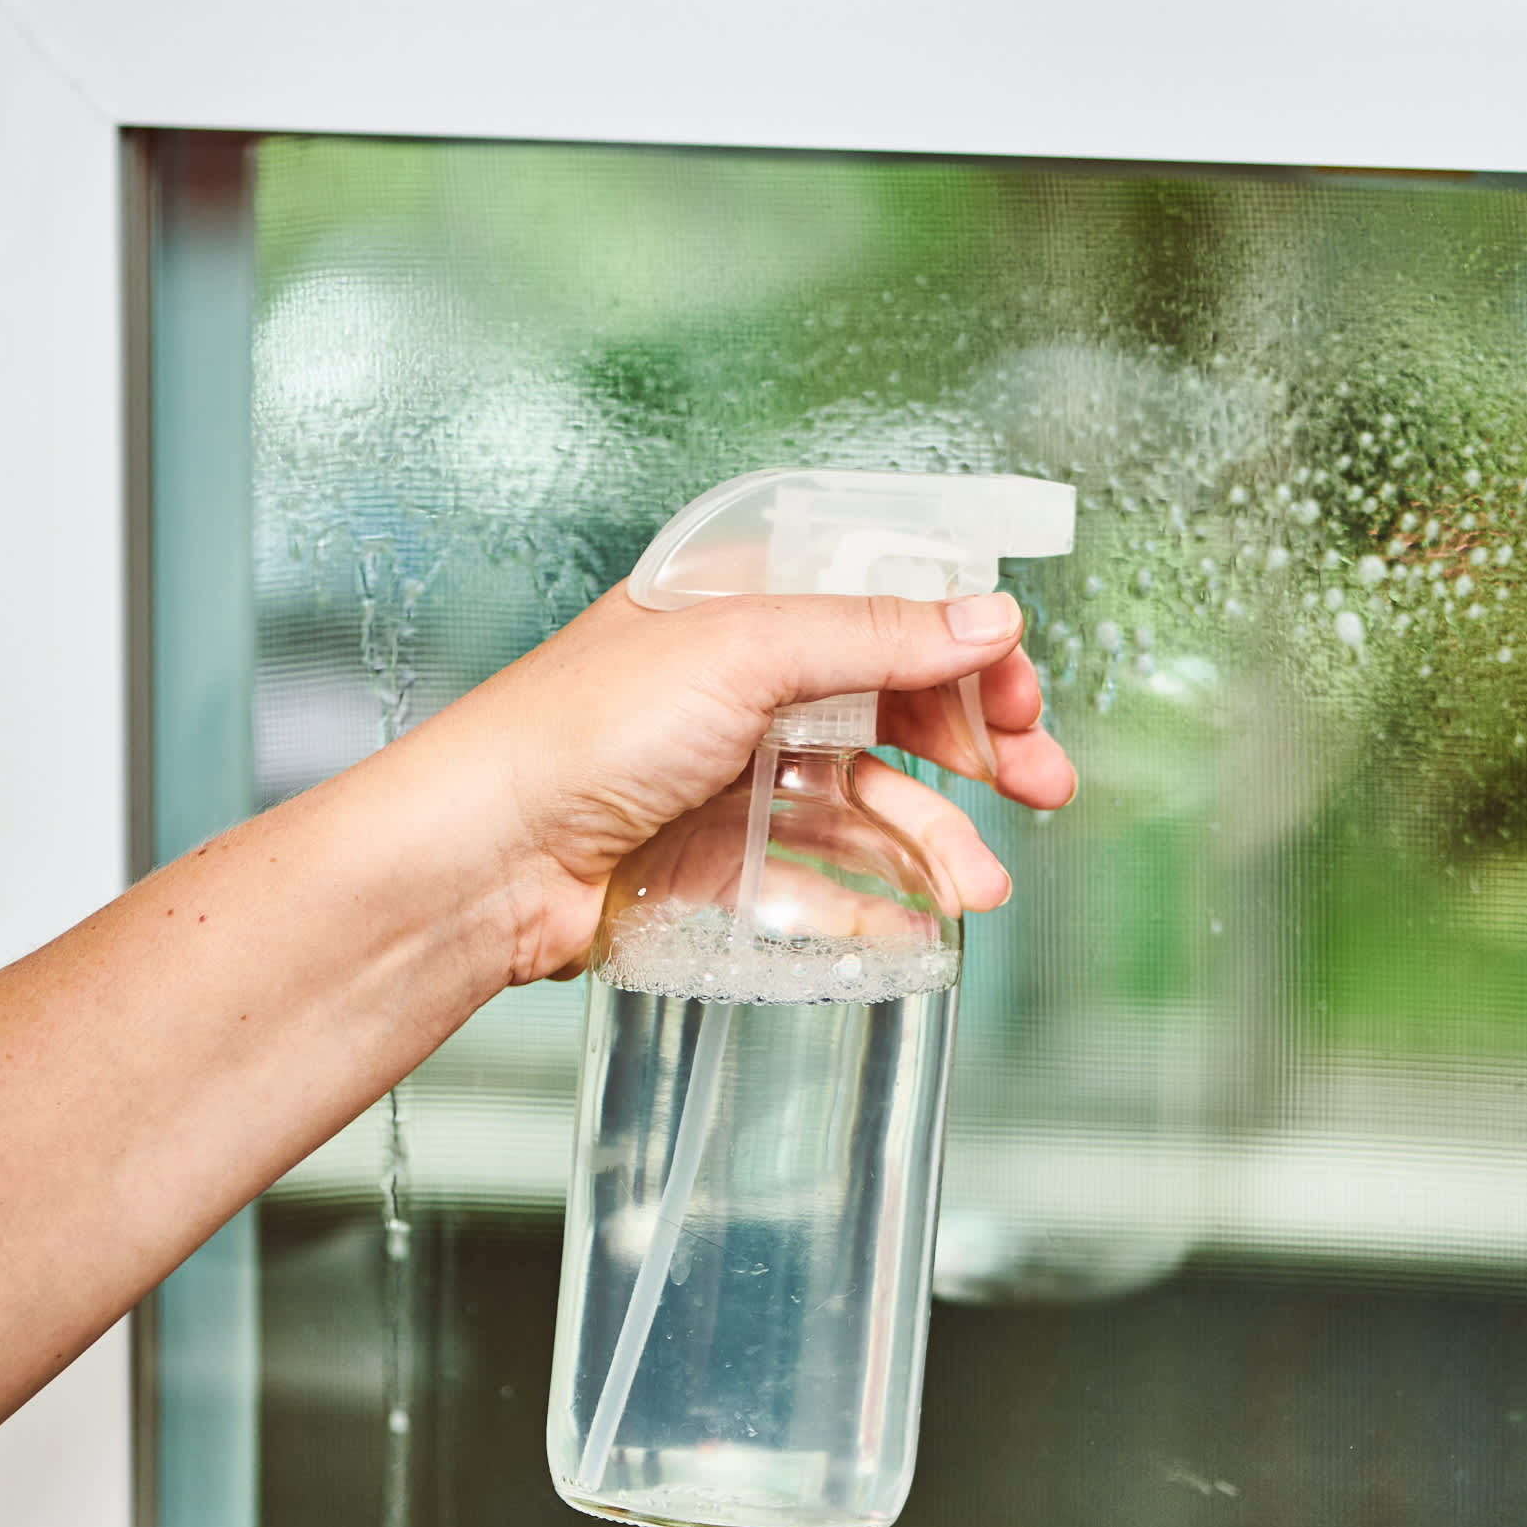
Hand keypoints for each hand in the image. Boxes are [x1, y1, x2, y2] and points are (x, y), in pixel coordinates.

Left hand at [444, 583, 1075, 983]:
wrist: (485, 855)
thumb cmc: (581, 727)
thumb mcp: (745, 652)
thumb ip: (875, 635)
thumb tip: (989, 615)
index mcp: (746, 605)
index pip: (886, 609)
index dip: (962, 647)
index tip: (1016, 694)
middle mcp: (746, 684)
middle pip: (893, 708)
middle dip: (977, 747)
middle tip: (1042, 782)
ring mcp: (735, 774)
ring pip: (868, 800)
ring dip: (937, 837)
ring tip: (981, 884)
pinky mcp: (720, 859)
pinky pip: (823, 876)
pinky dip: (880, 897)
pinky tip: (925, 921)